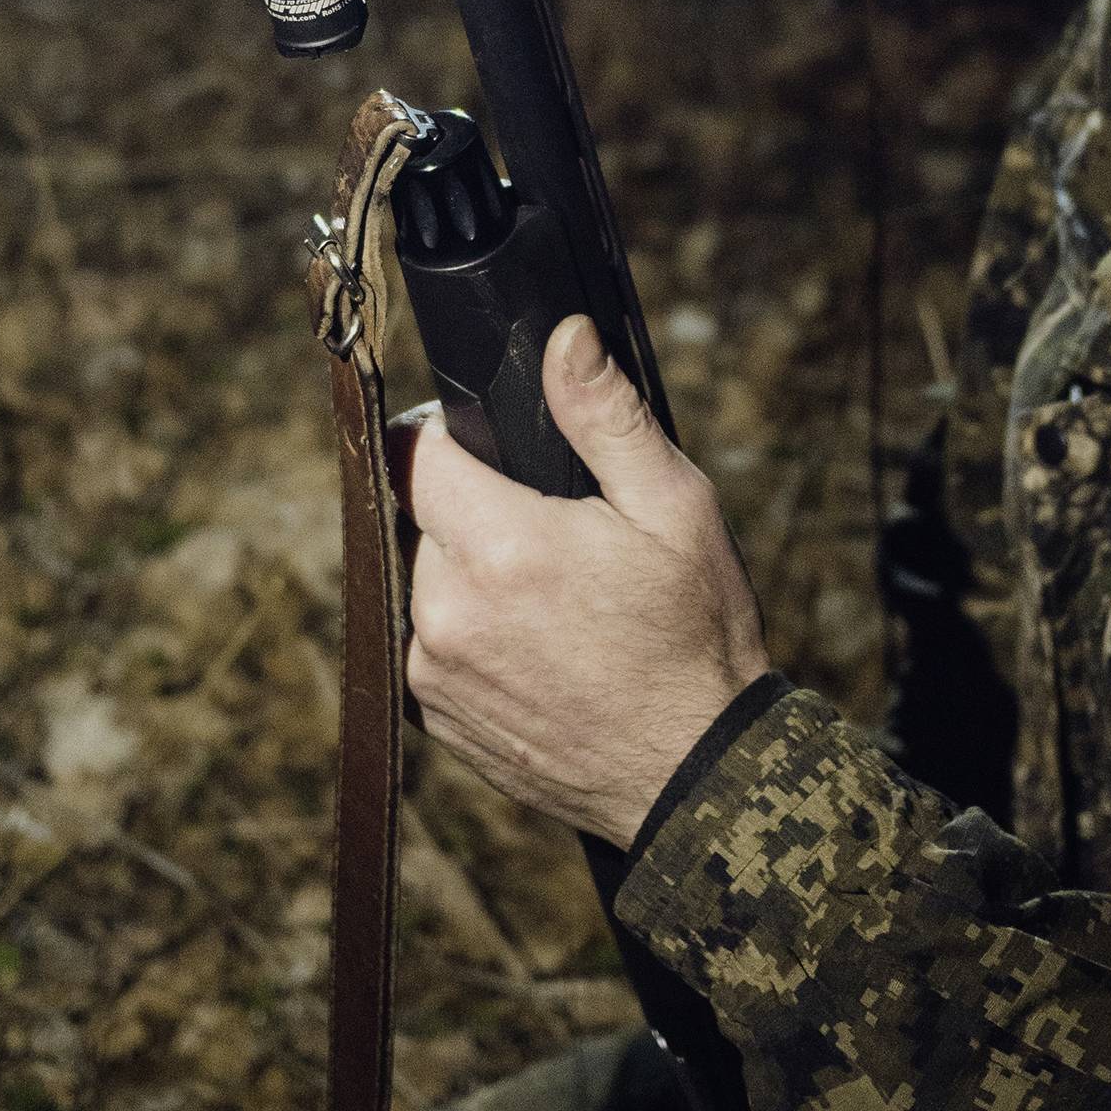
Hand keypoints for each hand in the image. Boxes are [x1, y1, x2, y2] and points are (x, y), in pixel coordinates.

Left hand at [401, 313, 769, 848]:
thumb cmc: (695, 637)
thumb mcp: (673, 508)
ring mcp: (435, 674)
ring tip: (553, 600)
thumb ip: (604, 415)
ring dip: (470, 576)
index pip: (416, 455)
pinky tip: (538, 650)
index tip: (493, 449)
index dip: (450, 438)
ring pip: (425, 584)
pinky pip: (432, 647)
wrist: (695, 776)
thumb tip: (563, 335)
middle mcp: (447, 613)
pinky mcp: (438, 720)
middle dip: (475, 512)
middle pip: (423, 520)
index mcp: (501, 547)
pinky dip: (471, 636)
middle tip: (553, 534)